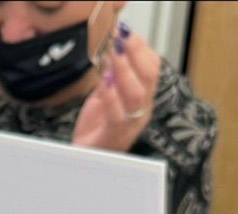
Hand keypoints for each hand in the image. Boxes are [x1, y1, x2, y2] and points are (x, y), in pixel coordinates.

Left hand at [72, 22, 159, 153]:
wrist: (85, 158)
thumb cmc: (96, 127)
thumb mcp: (104, 96)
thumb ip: (109, 78)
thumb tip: (110, 51)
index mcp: (143, 98)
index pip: (152, 68)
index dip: (141, 48)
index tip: (127, 32)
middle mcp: (142, 110)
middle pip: (149, 77)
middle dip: (135, 53)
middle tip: (121, 38)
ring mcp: (131, 124)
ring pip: (137, 94)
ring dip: (124, 71)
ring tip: (112, 54)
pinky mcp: (115, 136)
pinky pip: (118, 115)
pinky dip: (112, 96)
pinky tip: (104, 82)